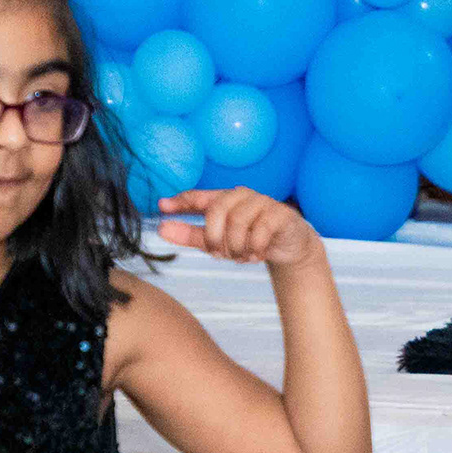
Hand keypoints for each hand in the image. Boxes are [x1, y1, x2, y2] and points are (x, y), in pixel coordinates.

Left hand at [157, 186, 322, 269]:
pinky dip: (255, 247)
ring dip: (236, 246)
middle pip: (217, 211)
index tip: (162, 207)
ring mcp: (262, 203)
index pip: (198, 197)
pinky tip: (257, 253)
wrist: (290, 246)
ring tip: (242, 256)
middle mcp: (242, 196)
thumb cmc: (250, 239)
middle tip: (220, 254)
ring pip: (238, 222)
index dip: (180, 201)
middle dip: (214, 237)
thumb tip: (161, 228)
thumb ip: (191, 235)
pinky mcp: (280, 215)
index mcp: (224, 199)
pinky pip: (260, 231)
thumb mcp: (218, 241)